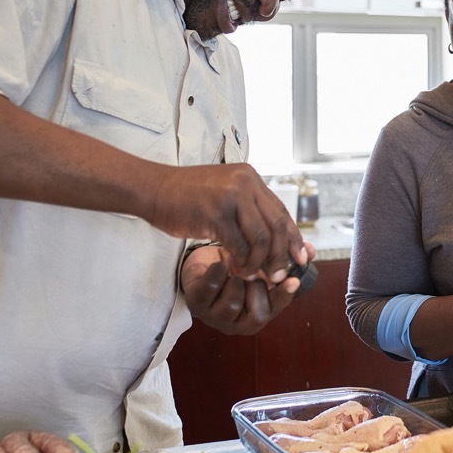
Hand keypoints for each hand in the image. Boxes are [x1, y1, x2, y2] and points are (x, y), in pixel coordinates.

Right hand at [148, 163, 305, 282]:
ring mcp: (230, 196)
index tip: (301, 257)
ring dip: (259, 262)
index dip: (292, 237)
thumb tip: (272, 239)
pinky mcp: (215, 213)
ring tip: (251, 274)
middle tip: (279, 275)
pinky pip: (238, 245)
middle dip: (281, 254)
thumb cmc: (186, 196)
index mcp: (250, 177)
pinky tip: (235, 269)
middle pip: (276, 225)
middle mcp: (245, 183)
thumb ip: (247, 209)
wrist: (152, 189)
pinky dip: (240, 262)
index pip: (280, 211)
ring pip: (260, 237)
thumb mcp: (223, 193)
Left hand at [180, 243, 314, 334]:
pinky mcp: (196, 303)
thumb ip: (285, 261)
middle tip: (251, 270)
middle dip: (257, 286)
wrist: (203, 264)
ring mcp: (215, 317)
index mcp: (256, 315)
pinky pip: (210, 289)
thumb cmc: (236, 268)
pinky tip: (220, 264)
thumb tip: (310, 251)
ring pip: (233, 303)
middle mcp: (236, 323)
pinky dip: (217, 273)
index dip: (285, 295)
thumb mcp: (262, 266)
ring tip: (234, 268)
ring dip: (237, 280)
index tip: (293, 279)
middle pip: (258, 313)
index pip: (276, 310)